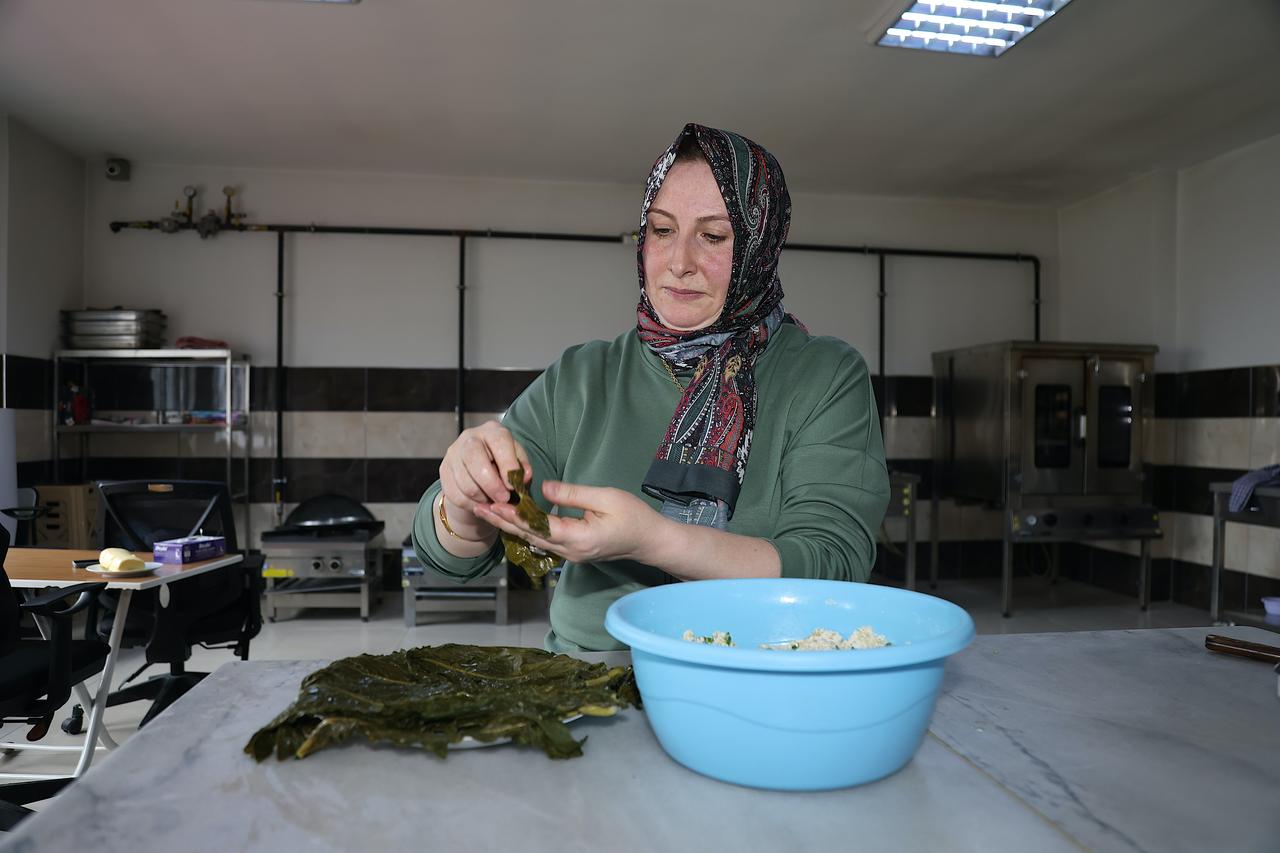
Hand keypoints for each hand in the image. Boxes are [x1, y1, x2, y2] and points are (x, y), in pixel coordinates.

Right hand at [439, 420, 530, 534]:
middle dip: (491, 484)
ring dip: (481, 497)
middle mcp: (469, 437)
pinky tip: (480, 503)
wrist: (478, 471)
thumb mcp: (517, 462)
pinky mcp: (443, 470)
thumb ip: (522, 469)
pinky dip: (470, 504)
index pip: (499, 442)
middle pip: (474, 458)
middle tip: (503, 499)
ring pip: (464, 481)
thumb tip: (525, 476)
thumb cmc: (503, 465)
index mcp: (492, 431)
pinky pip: (454, 493)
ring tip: (493, 501)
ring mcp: (453, 453)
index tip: (514, 486)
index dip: (508, 465)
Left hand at [475, 480, 666, 564]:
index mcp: (578, 538)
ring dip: (509, 525)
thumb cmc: (634, 517)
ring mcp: (570, 555)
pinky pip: (542, 541)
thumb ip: (572, 494)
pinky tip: (511, 521)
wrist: (650, 541)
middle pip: (528, 536)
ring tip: (487, 512)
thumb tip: (543, 488)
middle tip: (478, 506)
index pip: (538, 525)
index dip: (514, 514)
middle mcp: (569, 551)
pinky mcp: (572, 552)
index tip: (493, 502)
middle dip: (502, 521)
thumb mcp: (605, 498)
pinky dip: (524, 529)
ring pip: (532, 540)